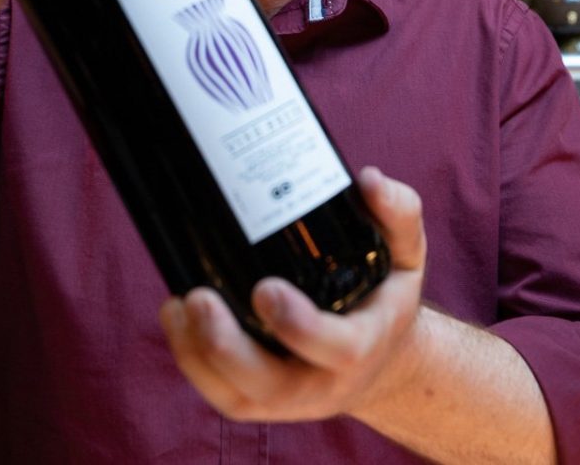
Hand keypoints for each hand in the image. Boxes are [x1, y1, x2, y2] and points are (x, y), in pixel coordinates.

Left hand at [158, 166, 426, 422]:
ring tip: (177, 304)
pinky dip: (190, 359)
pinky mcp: (257, 400)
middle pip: (272, 384)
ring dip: (198, 354)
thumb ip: (398, 212)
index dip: (300, 326)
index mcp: (364, 346)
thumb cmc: (384, 294)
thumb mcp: (405, 252)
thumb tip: (369, 179)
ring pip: (235, 394)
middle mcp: (323, 382)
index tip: (266, 289)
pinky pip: (217, 392)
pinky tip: (174, 315)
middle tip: (199, 298)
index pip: (338, 348)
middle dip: (229, 347)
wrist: (379, 357)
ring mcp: (287, 398)